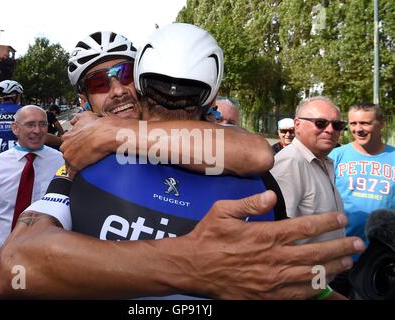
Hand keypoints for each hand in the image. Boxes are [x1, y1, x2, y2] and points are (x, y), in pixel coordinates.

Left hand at [62, 114, 124, 173]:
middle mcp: (65, 146)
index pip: (66, 144)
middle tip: (82, 157)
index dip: (73, 147)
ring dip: (73, 166)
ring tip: (81, 167)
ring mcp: (69, 157)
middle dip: (72, 156)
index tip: (78, 149)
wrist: (106, 136)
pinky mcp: (75, 166)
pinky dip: (74, 175)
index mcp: (67, 136)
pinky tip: (78, 176)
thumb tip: (73, 120)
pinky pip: (72, 174)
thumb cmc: (98, 126)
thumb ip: (77, 118)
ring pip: (68, 164)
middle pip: (66, 154)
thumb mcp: (86, 116)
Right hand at [184, 191, 364, 298]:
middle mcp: (274, 258)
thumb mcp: (223, 211)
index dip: (326, 222)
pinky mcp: (267, 295)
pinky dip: (315, 290)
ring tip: (347, 262)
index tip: (340, 219)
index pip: (305, 226)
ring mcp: (272, 279)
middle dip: (340, 246)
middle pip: (316, 252)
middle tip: (357, 243)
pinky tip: (325, 285)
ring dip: (333, 268)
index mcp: (265, 235)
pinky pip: (298, 294)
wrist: (193, 267)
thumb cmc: (207, 237)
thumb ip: (250, 203)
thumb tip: (270, 195)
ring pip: (312, 274)